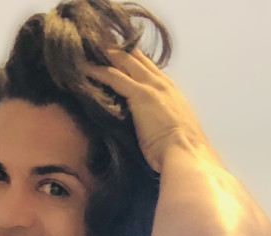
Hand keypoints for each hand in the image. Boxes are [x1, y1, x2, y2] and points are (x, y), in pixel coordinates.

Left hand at [84, 46, 210, 173]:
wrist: (187, 156)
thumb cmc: (180, 153)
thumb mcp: (173, 132)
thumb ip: (161, 123)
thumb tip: (151, 130)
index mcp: (171, 91)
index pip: (148, 68)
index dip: (132, 60)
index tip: (117, 56)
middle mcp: (162, 83)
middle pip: (136, 57)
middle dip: (117, 49)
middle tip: (97, 44)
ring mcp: (152, 86)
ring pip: (125, 60)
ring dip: (106, 53)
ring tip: (87, 49)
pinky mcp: (140, 95)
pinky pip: (114, 76)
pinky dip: (97, 70)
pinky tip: (83, 67)